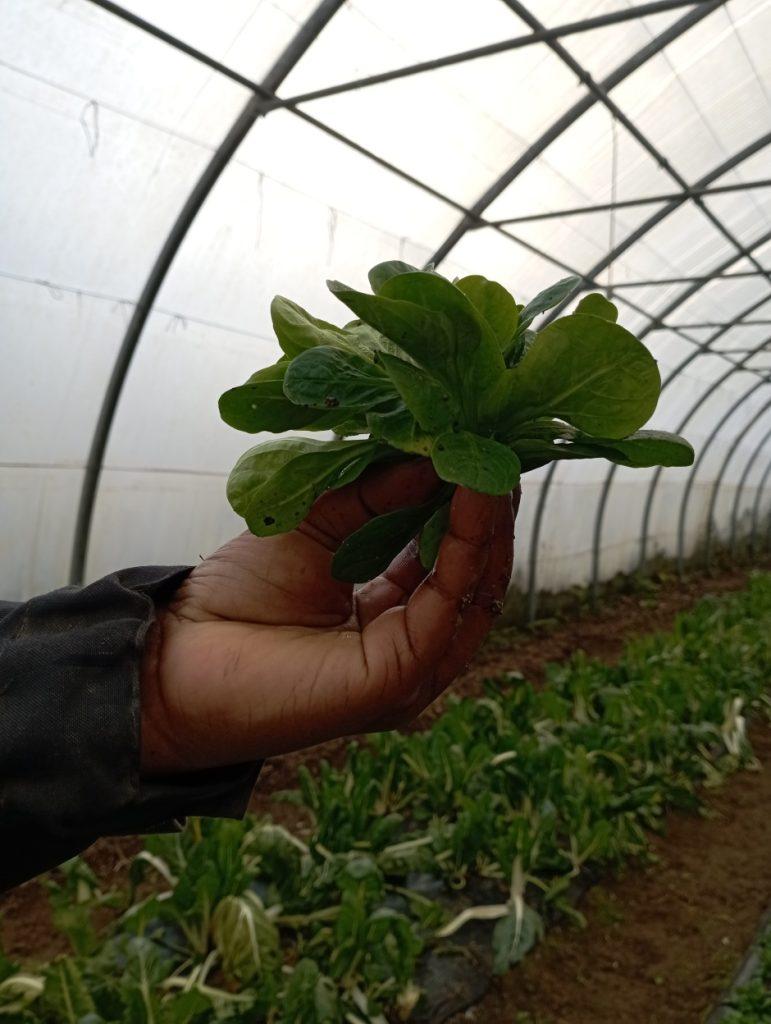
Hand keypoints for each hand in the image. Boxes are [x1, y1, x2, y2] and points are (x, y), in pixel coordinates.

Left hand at [140, 460, 518, 774]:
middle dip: (490, 512)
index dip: (470, 505)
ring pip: (476, 592)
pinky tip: (470, 494)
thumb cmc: (239, 595)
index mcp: (392, 615)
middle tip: (496, 448)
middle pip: (477, 577)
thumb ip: (377, 494)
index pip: (452, 559)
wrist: (179, 651)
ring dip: (489, 524)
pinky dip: (466, 546)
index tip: (480, 447)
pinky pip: (449, 605)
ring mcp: (411, 667)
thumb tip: (439, 454)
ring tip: (490, 462)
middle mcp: (411, 644)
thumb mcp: (319, 522)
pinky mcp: (398, 677)